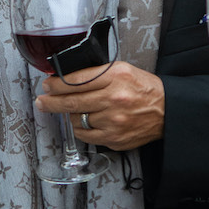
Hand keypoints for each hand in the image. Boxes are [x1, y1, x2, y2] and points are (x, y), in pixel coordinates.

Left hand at [37, 61, 164, 149]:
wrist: (166, 111)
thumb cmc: (143, 88)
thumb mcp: (122, 70)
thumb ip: (96, 73)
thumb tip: (66, 78)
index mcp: (115, 77)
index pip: (76, 80)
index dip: (56, 84)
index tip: (47, 85)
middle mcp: (114, 99)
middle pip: (71, 101)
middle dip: (51, 102)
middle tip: (42, 101)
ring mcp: (113, 121)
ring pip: (77, 119)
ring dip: (70, 115)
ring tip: (73, 110)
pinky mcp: (114, 138)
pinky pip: (86, 135)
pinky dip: (81, 129)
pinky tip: (84, 122)